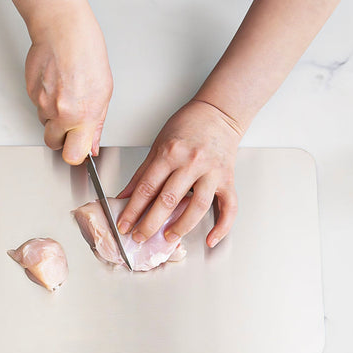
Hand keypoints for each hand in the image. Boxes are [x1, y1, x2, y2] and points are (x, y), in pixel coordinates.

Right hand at [25, 9, 112, 164]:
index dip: (75, 154)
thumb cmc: (87, 55)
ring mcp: (43, 103)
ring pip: (45, 123)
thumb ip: (96, 124)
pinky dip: (46, 100)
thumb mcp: (104, 93)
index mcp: (83, 116)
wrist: (62, 30)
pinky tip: (56, 84)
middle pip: (53, 143)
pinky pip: (38, 106)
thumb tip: (92, 145)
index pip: (73, 155)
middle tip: (71, 123)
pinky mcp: (31, 92)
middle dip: (61, 138)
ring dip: (53, 116)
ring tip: (65, 94)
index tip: (79, 148)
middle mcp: (61, 113)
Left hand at [117, 99, 241, 247]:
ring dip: (181, 227)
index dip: (133, 210)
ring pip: (197, 207)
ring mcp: (212, 172)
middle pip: (168, 200)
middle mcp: (192, 163)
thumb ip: (142, 174)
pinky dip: (222, 227)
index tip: (124, 225)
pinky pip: (229, 207)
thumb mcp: (158, 145)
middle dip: (151, 223)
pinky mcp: (228, 180)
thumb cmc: (188, 126)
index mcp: (170, 153)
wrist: (218, 113)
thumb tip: (124, 196)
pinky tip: (210, 239)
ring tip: (168, 238)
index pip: (147, 188)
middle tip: (140, 237)